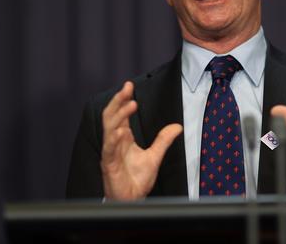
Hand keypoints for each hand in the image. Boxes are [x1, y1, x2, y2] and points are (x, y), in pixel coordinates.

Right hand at [100, 81, 182, 199]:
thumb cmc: (137, 180)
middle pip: (111, 116)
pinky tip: (121, 132)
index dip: (123, 99)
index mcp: (123, 139)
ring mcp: (110, 153)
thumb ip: (163, 140)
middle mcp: (114, 142)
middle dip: (118, 101)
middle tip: (127, 87)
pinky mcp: (109, 165)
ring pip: (109, 129)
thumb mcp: (154, 156)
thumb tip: (177, 126)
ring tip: (130, 104)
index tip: (130, 85)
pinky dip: (114, 140)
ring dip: (119, 116)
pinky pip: (109, 150)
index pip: (120, 114)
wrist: (132, 200)